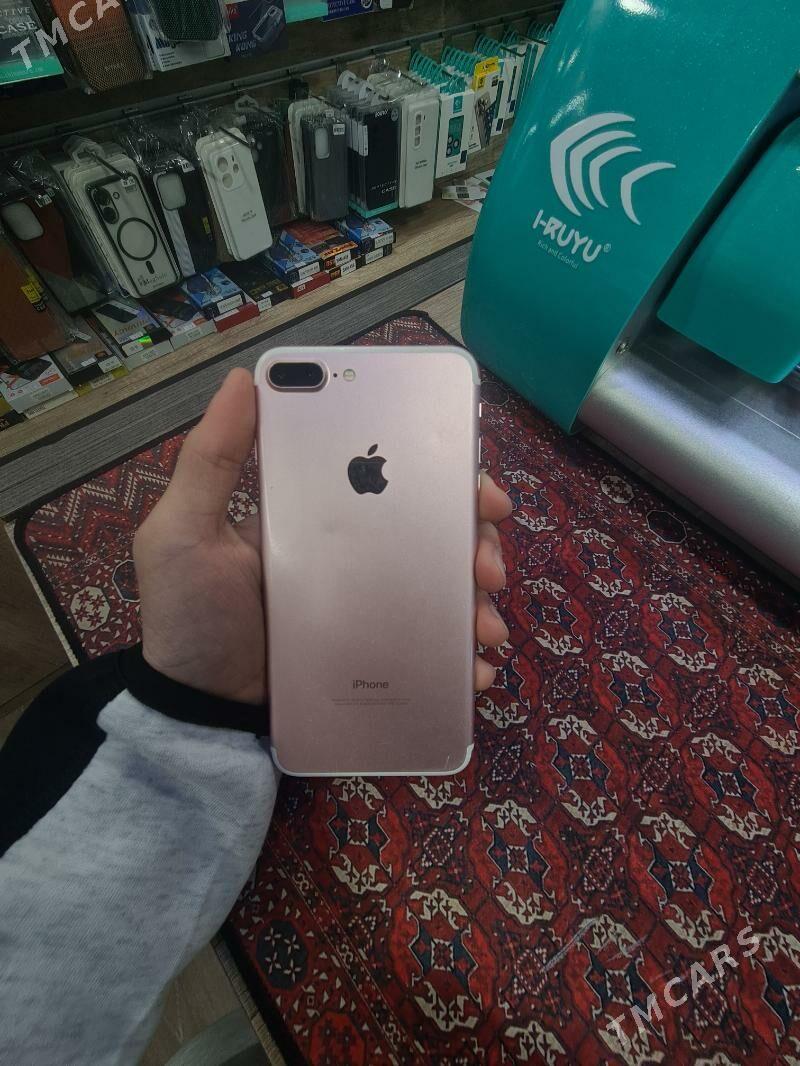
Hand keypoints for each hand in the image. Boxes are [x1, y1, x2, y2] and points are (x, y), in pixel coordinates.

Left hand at [134, 369, 511, 704]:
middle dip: (475, 535)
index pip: (387, 475)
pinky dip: (463, 656)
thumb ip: (211, 460)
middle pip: (433, 527)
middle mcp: (353, 552)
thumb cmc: (190, 617)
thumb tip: (242, 378)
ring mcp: (370, 605)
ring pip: (444, 585)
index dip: (438, 466)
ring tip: (483, 624)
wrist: (198, 714)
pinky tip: (474, 666)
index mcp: (317, 513)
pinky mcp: (378, 655)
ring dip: (478, 597)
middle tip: (486, 560)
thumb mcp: (184, 532)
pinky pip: (433, 648)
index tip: (471, 470)